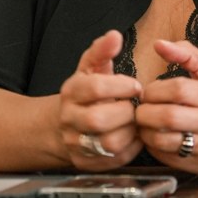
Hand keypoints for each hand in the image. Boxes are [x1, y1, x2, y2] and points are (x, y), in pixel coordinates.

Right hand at [57, 30, 143, 169]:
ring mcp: (76, 143)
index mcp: (71, 92)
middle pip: (99, 119)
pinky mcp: (86, 162)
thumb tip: (114, 35)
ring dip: (130, 131)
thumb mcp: (90, 68)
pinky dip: (131, 148)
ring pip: (108, 143)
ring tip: (135, 121)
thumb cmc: (85, 93)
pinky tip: (133, 135)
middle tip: (136, 106)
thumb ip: (102, 51)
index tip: (136, 86)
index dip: (121, 86)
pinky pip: (114, 160)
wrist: (61, 126)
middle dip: (125, 112)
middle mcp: (69, 119)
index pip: (95, 88)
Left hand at [135, 39, 197, 175]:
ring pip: (164, 140)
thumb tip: (160, 44)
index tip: (149, 92)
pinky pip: (167, 157)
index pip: (177, 89)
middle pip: (168, 116)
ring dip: (145, 132)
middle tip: (141, 110)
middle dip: (145, 113)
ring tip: (146, 125)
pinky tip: (157, 139)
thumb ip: (187, 54)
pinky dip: (154, 148)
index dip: (154, 90)